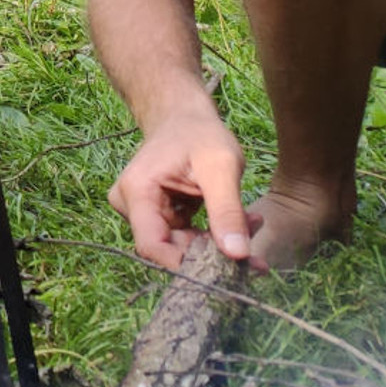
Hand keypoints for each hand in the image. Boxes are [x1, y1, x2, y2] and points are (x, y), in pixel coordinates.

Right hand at [107, 110, 258, 271]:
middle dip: (213, 252)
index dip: (186, 264)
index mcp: (136, 192)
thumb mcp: (220, 168)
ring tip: (252, 224)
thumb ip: (227, 211)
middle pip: (169, 248)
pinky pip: (183, 237)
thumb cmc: (199, 135)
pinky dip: (213, 234)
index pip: (152, 246)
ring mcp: (141, 211)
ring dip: (217, 242)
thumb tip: (238, 256)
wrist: (184, 117)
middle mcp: (130, 206)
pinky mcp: (156, 214)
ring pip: (179, 246)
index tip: (229, 270)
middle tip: (255, 247)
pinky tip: (240, 221)